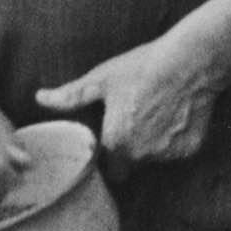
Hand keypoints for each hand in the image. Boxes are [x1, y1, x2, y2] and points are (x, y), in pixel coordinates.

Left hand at [38, 31, 219, 166]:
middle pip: (132, 164)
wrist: (189, 62)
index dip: (109, 157)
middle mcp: (141, 155)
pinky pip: (178, 150)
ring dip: (153, 144)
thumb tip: (40, 98)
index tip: (112, 141)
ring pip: (155, 157)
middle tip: (135, 121)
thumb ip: (70, 96)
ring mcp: (168, 154)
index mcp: (116, 143)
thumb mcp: (101, 79)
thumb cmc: (142, 68)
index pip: (108, 169)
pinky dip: (176, 138)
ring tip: (156, 113)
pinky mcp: (190, 149)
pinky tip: (175, 115)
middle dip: (131, 150)